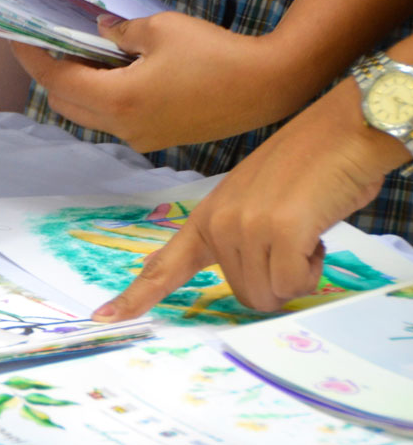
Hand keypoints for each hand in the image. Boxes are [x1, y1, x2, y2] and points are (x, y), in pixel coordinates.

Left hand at [13, 12, 304, 151]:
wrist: (269, 85)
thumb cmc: (215, 53)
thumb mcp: (160, 29)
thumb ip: (120, 31)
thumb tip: (100, 30)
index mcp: (118, 101)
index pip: (56, 81)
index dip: (33, 58)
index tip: (18, 37)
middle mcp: (124, 128)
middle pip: (65, 103)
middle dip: (51, 73)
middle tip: (52, 40)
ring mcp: (141, 138)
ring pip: (88, 114)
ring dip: (78, 86)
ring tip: (86, 51)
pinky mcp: (159, 138)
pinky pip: (115, 119)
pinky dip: (103, 95)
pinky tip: (116, 68)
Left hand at [92, 79, 407, 318]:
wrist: (346, 130)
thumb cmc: (311, 167)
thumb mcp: (258, 203)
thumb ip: (241, 238)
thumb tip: (249, 279)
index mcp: (206, 218)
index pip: (164, 266)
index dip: (135, 296)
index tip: (102, 318)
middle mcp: (218, 224)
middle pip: (244, 295)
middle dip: (278, 279)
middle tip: (296, 237)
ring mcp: (244, 227)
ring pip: (269, 295)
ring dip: (298, 273)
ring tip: (306, 229)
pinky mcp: (279, 231)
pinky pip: (295, 283)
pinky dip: (314, 267)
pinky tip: (317, 231)